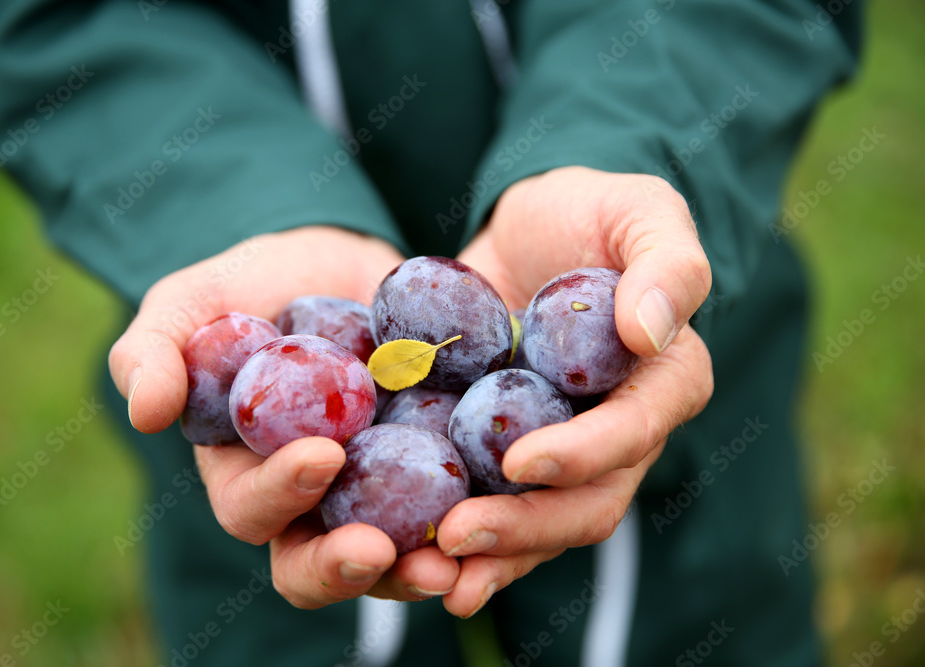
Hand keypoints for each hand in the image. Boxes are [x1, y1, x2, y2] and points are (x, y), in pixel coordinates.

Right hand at [108, 226, 460, 607]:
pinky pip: (461, 508)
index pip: (254, 510)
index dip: (281, 494)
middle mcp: (316, 503)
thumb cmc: (255, 286)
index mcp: (249, 475)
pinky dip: (481, 520)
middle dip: (350, 566)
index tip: (321, 455)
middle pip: (323, 561)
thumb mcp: (196, 300)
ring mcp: (382, 491)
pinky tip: (508, 511)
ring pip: (397, 553)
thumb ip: (156, 348)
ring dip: (422, 566)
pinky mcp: (438, 469)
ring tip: (454, 562)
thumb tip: (145, 411)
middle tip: (385, 552)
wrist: (343, 264)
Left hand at [437, 167, 713, 616]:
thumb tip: (649, 332)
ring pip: (537, 525)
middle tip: (458, 536)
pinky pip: (485, 504)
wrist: (528, 229)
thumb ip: (665, 263)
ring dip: (487, 556)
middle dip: (526, 526)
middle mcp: (617, 434)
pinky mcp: (501, 453)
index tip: (522, 460)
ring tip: (425, 573)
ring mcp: (558, 450)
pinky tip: (401, 555)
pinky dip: (452, 534)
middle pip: (587, 503)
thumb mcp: (637, 209)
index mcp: (663, 382)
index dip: (585, 454)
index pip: (635, 430)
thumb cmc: (592, 211)